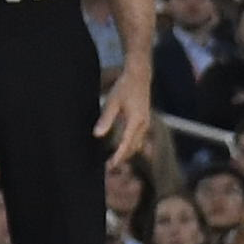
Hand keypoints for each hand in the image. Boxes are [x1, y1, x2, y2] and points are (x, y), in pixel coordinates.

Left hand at [95, 61, 155, 175]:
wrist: (140, 76)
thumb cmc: (124, 87)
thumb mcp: (112, 102)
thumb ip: (106, 119)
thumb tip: (97, 135)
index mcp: (136, 121)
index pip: (126, 145)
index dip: (118, 157)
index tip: (109, 166)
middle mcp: (144, 125)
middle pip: (133, 148)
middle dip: (121, 158)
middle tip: (108, 167)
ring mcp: (146, 124)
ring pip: (137, 145)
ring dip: (126, 153)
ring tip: (112, 160)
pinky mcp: (145, 122)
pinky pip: (138, 139)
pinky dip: (130, 146)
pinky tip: (120, 147)